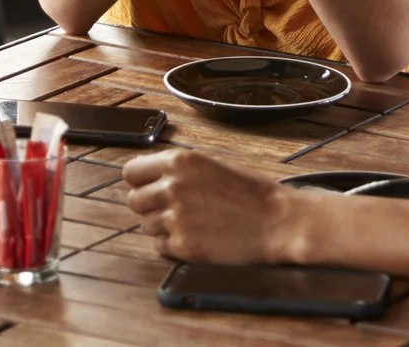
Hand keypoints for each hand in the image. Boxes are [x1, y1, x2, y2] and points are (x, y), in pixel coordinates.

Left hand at [123, 148, 301, 264]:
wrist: (278, 221)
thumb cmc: (252, 193)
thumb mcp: (213, 165)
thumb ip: (179, 170)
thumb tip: (149, 178)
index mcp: (180, 161)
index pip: (131, 172)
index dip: (140, 181)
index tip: (148, 187)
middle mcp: (172, 187)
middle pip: (134, 200)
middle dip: (149, 205)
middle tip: (173, 208)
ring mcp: (175, 218)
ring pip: (145, 225)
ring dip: (162, 225)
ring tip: (191, 222)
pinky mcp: (182, 246)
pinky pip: (159, 246)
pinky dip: (172, 244)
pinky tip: (196, 236)